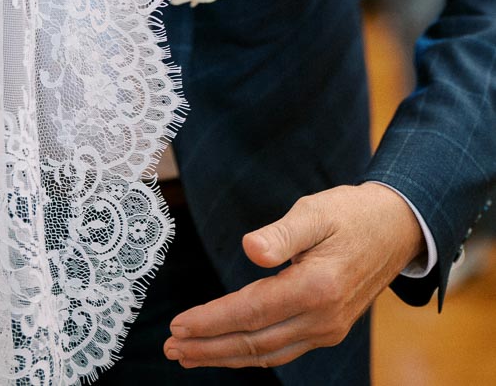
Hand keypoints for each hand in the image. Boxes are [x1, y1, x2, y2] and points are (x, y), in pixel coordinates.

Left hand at [164, 183, 424, 370]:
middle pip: (255, 342)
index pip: (251, 312)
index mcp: (316, 287)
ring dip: (226, 355)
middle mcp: (323, 318)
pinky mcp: (329, 329)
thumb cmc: (351, 213)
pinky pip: (284, 349)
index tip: (179, 325)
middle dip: (209, 347)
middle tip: (171, 348)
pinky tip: (230, 349)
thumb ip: (281, 233)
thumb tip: (249, 249)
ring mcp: (328, 328)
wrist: (396, 229)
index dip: (212, 321)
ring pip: (268, 353)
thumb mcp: (316, 211)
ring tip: (190, 354)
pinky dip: (253, 353)